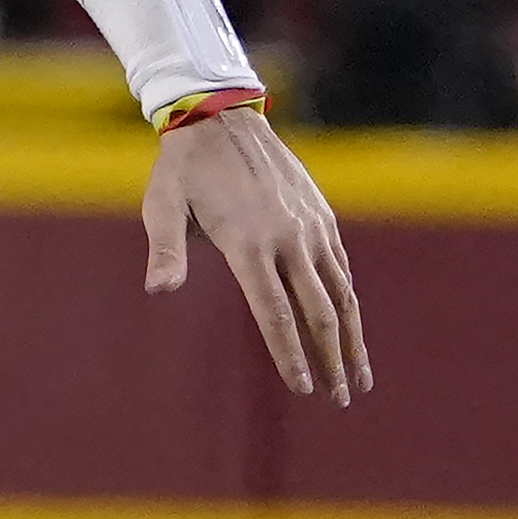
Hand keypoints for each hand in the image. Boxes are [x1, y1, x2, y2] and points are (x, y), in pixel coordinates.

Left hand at [144, 105, 371, 403]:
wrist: (222, 117)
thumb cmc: (183, 169)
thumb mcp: (162, 206)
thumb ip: (164, 250)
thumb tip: (158, 290)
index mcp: (249, 243)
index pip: (275, 313)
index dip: (290, 354)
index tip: (303, 389)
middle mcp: (288, 238)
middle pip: (318, 312)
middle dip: (332, 361)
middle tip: (339, 400)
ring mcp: (310, 227)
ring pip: (341, 293)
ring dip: (352, 339)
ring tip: (359, 378)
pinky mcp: (321, 216)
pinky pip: (340, 267)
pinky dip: (348, 301)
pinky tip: (350, 326)